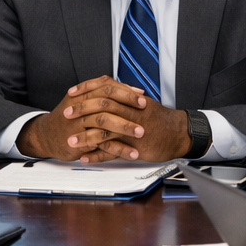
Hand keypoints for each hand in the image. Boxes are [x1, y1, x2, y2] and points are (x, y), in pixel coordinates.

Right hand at [13, 76, 144, 160]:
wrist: (45, 135)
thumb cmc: (68, 117)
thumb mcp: (81, 99)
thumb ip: (103, 92)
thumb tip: (129, 88)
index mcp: (83, 95)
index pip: (106, 87)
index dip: (125, 91)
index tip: (141, 96)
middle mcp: (80, 107)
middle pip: (106, 102)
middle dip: (128, 106)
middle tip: (145, 110)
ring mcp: (79, 125)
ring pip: (104, 123)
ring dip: (125, 128)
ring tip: (142, 133)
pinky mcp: (80, 142)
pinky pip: (102, 144)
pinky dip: (119, 149)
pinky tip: (132, 152)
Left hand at [76, 91, 190, 162]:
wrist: (179, 133)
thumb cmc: (159, 118)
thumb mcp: (141, 102)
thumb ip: (123, 96)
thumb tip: (107, 87)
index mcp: (131, 99)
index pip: (104, 88)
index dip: (86, 89)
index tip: (72, 92)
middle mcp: (130, 112)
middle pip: (101, 108)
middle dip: (81, 111)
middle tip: (66, 114)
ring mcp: (131, 130)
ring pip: (104, 131)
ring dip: (85, 137)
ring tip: (70, 141)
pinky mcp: (134, 147)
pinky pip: (112, 152)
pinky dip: (97, 156)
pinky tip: (85, 158)